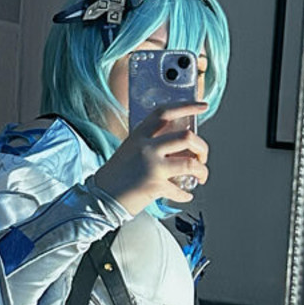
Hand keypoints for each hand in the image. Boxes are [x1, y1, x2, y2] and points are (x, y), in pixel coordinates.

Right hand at [92, 104, 209, 215]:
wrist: (100, 198)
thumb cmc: (116, 176)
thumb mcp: (130, 150)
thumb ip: (151, 143)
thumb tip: (178, 146)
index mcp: (139, 135)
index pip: (165, 112)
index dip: (187, 106)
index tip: (203, 106)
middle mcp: (146, 148)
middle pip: (187, 137)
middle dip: (202, 148)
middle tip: (202, 157)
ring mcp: (152, 167)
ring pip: (191, 163)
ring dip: (202, 171)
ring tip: (200, 177)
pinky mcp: (155, 186)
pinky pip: (180, 190)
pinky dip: (186, 194)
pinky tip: (185, 195)